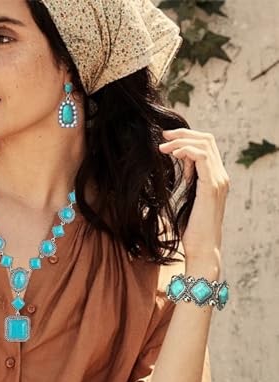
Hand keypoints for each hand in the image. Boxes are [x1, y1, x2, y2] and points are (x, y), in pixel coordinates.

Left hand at [159, 128, 229, 263]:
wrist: (201, 247)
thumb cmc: (191, 228)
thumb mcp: (187, 196)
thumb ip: (188, 178)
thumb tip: (178, 162)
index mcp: (215, 177)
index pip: (206, 145)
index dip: (186, 137)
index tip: (165, 139)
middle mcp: (220, 176)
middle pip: (207, 140)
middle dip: (183, 134)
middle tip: (162, 136)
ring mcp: (219, 180)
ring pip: (205, 145)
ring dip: (181, 141)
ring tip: (162, 146)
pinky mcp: (211, 186)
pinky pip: (202, 157)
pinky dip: (186, 151)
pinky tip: (171, 154)